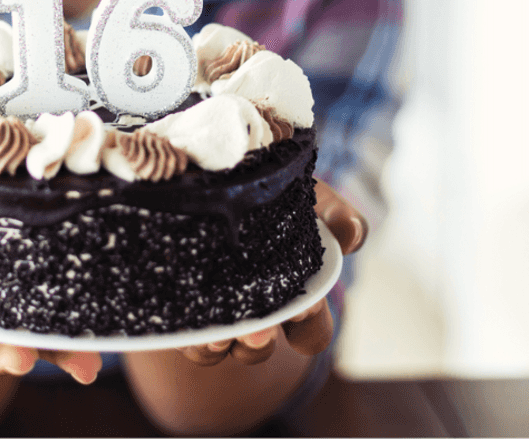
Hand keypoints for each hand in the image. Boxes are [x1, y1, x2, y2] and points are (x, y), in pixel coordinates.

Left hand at [177, 179, 365, 365]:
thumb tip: (351, 233)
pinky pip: (179, 332)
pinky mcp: (177, 300)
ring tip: (215, 333)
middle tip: (255, 333)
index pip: (311, 330)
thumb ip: (336, 214)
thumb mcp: (310, 199)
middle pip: (261, 348)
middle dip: (259, 344)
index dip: (310, 326)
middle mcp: (254, 315)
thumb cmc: (273, 196)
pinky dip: (184, 331)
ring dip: (217, 346)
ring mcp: (213, 312)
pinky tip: (184, 321)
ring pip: (217, 349)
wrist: (213, 179)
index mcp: (293, 297)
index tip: (305, 307)